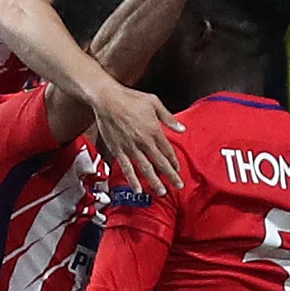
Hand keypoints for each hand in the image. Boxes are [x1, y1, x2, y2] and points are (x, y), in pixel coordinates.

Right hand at [89, 80, 184, 194]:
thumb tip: (182, 128)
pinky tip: (138, 189)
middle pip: (160, 163)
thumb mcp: (154, 103)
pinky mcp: (118, 150)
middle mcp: (144, 142)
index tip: (178, 169)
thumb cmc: (130, 98)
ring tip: (161, 192)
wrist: (107, 100)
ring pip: (145, 168)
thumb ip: (168, 118)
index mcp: (154, 131)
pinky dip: (133, 180)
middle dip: (170, 176)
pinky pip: (126, 168)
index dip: (174, 161)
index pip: (168, 150)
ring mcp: (130, 147)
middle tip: (178, 186)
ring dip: (154, 181)